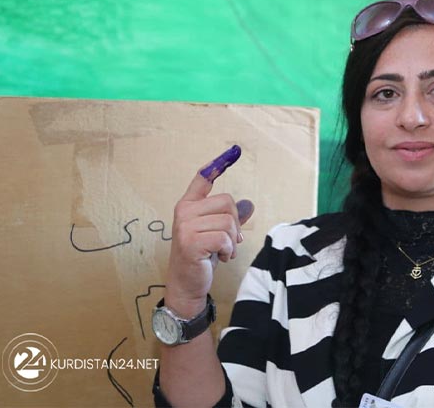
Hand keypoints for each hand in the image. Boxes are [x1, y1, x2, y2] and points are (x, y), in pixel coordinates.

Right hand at [164, 145, 254, 315]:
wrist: (186, 283)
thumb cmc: (200, 256)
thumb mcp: (216, 234)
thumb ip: (229, 218)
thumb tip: (249, 204)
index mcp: (188, 205)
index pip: (202, 178)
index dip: (218, 165)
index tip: (233, 150)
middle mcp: (184, 212)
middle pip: (227, 202)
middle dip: (235, 224)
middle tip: (228, 241)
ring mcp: (185, 226)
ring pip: (228, 222)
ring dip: (232, 241)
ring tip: (223, 251)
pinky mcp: (190, 242)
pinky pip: (224, 238)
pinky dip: (228, 250)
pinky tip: (220, 257)